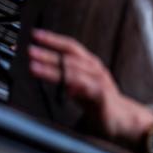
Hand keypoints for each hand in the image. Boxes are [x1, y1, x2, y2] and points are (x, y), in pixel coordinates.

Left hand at [27, 29, 152, 149]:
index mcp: (89, 63)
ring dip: (55, 69)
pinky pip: (92, 91)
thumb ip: (63, 76)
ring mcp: (100, 83)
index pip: (70, 47)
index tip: (35, 34)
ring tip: (35, 68)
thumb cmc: (98, 100)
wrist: (122, 118)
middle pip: (69, 58)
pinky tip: (68, 88)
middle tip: (30, 51)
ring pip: (76, 72)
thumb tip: (39, 66)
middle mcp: (95, 69)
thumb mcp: (79, 84)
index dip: (53, 39)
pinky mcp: (104, 99)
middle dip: (48, 54)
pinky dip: (80, 87)